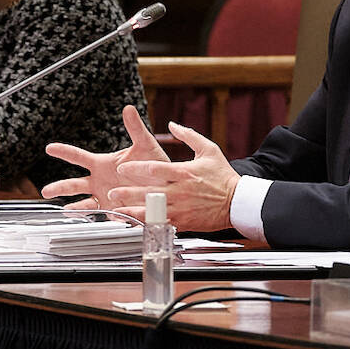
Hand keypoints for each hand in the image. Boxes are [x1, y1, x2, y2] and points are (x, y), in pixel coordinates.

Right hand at [41, 105, 166, 205]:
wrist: (167, 184)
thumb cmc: (153, 163)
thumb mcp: (145, 145)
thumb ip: (135, 128)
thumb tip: (128, 108)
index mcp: (102, 164)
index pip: (78, 157)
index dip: (64, 152)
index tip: (49, 148)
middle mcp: (99, 181)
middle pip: (74, 184)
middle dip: (60, 188)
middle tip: (46, 191)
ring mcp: (105, 196)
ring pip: (84, 203)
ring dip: (73, 207)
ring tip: (63, 211)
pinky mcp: (115, 210)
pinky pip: (103, 214)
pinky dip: (97, 216)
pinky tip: (90, 220)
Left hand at [110, 121, 238, 230]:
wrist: (237, 202)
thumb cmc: (223, 176)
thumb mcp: (209, 149)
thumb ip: (188, 136)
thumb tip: (171, 124)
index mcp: (184, 172)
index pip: (154, 169)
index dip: (135, 168)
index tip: (122, 167)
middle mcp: (180, 191)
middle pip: (148, 192)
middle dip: (127, 192)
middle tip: (112, 192)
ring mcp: (181, 208)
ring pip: (151, 210)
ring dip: (132, 210)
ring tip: (117, 210)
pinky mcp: (183, 222)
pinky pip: (161, 223)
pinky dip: (147, 224)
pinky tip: (134, 224)